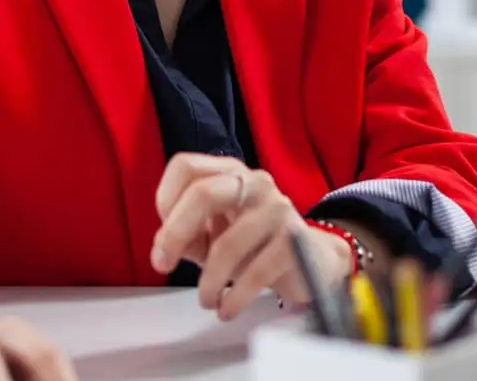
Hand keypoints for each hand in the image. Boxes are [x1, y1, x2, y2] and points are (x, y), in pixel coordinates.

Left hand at [151, 153, 352, 321]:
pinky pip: (255, 273)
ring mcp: (276, 209)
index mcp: (229, 173)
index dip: (165, 200)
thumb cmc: (253, 245)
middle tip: (163, 266)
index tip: (163, 236)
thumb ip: (186, 235)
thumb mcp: (213, 235)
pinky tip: (227, 309)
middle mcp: (253, 182)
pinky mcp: (294, 241)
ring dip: (208, 282)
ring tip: (207, 301)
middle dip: (175, 234)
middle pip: (202, 193)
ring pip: (227, 244)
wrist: (313, 259)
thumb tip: (164, 250)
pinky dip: (234, 298)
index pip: (185, 167)